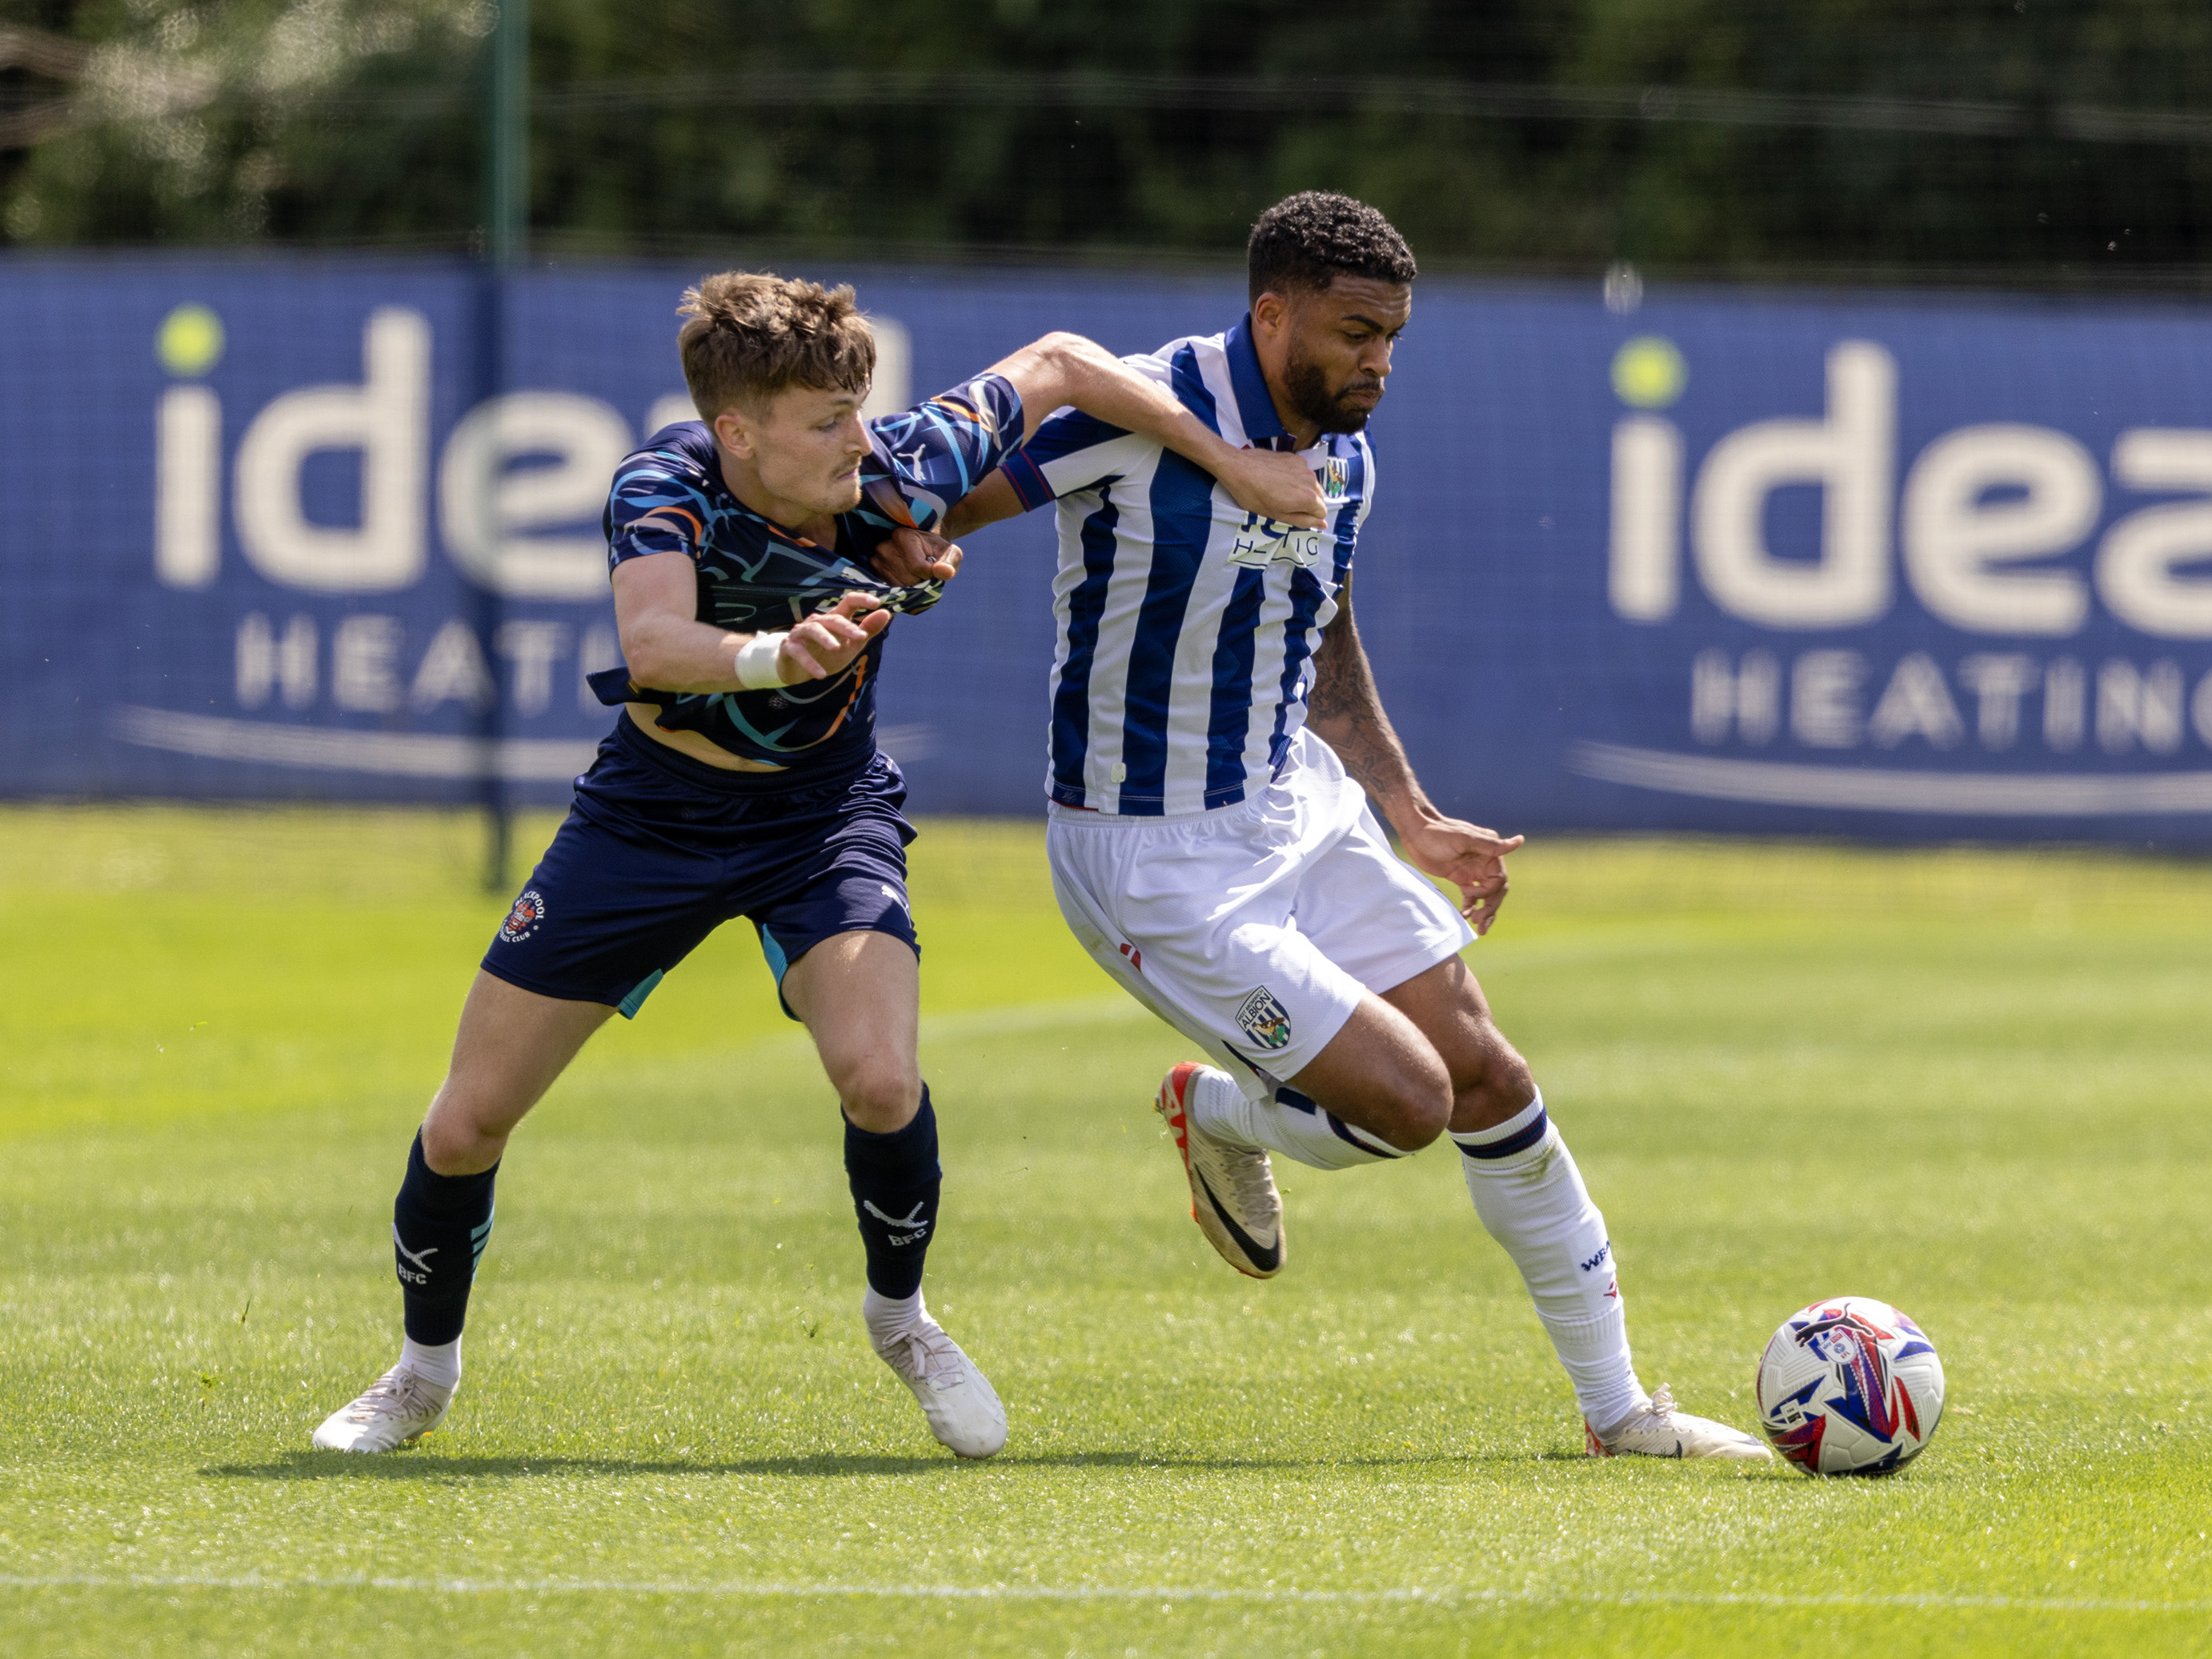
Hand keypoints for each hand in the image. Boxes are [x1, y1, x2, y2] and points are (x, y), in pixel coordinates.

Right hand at [779, 591, 891, 681]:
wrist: (798, 671)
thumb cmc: (827, 654)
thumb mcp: (851, 645)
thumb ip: (867, 630)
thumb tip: (886, 613)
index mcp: (835, 619)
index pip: (848, 602)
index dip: (861, 599)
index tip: (876, 602)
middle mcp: (818, 622)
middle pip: (833, 618)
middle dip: (847, 627)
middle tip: (861, 636)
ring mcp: (802, 633)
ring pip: (814, 630)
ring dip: (825, 638)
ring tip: (836, 648)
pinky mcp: (789, 647)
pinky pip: (799, 652)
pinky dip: (809, 663)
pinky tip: (820, 674)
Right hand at [874, 526, 963, 583]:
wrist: (923, 549)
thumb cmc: (937, 551)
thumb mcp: (950, 552)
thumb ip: (950, 562)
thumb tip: (945, 572)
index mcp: (902, 537)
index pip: (918, 568)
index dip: (930, 573)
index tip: (932, 566)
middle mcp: (884, 547)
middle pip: (908, 580)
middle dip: (920, 581)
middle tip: (922, 571)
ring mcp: (875, 562)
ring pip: (899, 588)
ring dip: (911, 587)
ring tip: (914, 574)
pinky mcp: (873, 575)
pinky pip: (892, 593)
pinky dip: (902, 591)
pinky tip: (906, 580)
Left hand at [1215, 446, 1327, 529]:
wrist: (1238, 468)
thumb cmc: (1254, 496)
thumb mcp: (1277, 515)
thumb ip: (1303, 520)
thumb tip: (1323, 523)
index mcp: (1308, 497)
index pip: (1322, 512)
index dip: (1309, 517)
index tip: (1293, 514)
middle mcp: (1311, 480)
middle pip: (1319, 497)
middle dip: (1307, 504)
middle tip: (1285, 505)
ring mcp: (1303, 466)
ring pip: (1312, 484)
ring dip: (1302, 490)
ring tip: (1281, 491)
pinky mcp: (1295, 457)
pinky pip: (1303, 472)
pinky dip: (1296, 477)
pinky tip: (1279, 479)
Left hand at [1396, 814, 1525, 937]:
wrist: (1415, 833)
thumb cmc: (1438, 833)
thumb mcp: (1464, 839)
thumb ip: (1492, 846)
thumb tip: (1520, 840)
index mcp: (1490, 853)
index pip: (1500, 880)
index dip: (1488, 891)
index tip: (1467, 891)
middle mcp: (1485, 863)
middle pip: (1495, 891)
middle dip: (1490, 908)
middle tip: (1480, 923)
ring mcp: (1473, 871)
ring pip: (1485, 896)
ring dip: (1484, 912)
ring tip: (1479, 929)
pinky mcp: (1460, 878)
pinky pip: (1471, 897)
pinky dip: (1470, 907)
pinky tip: (1464, 916)